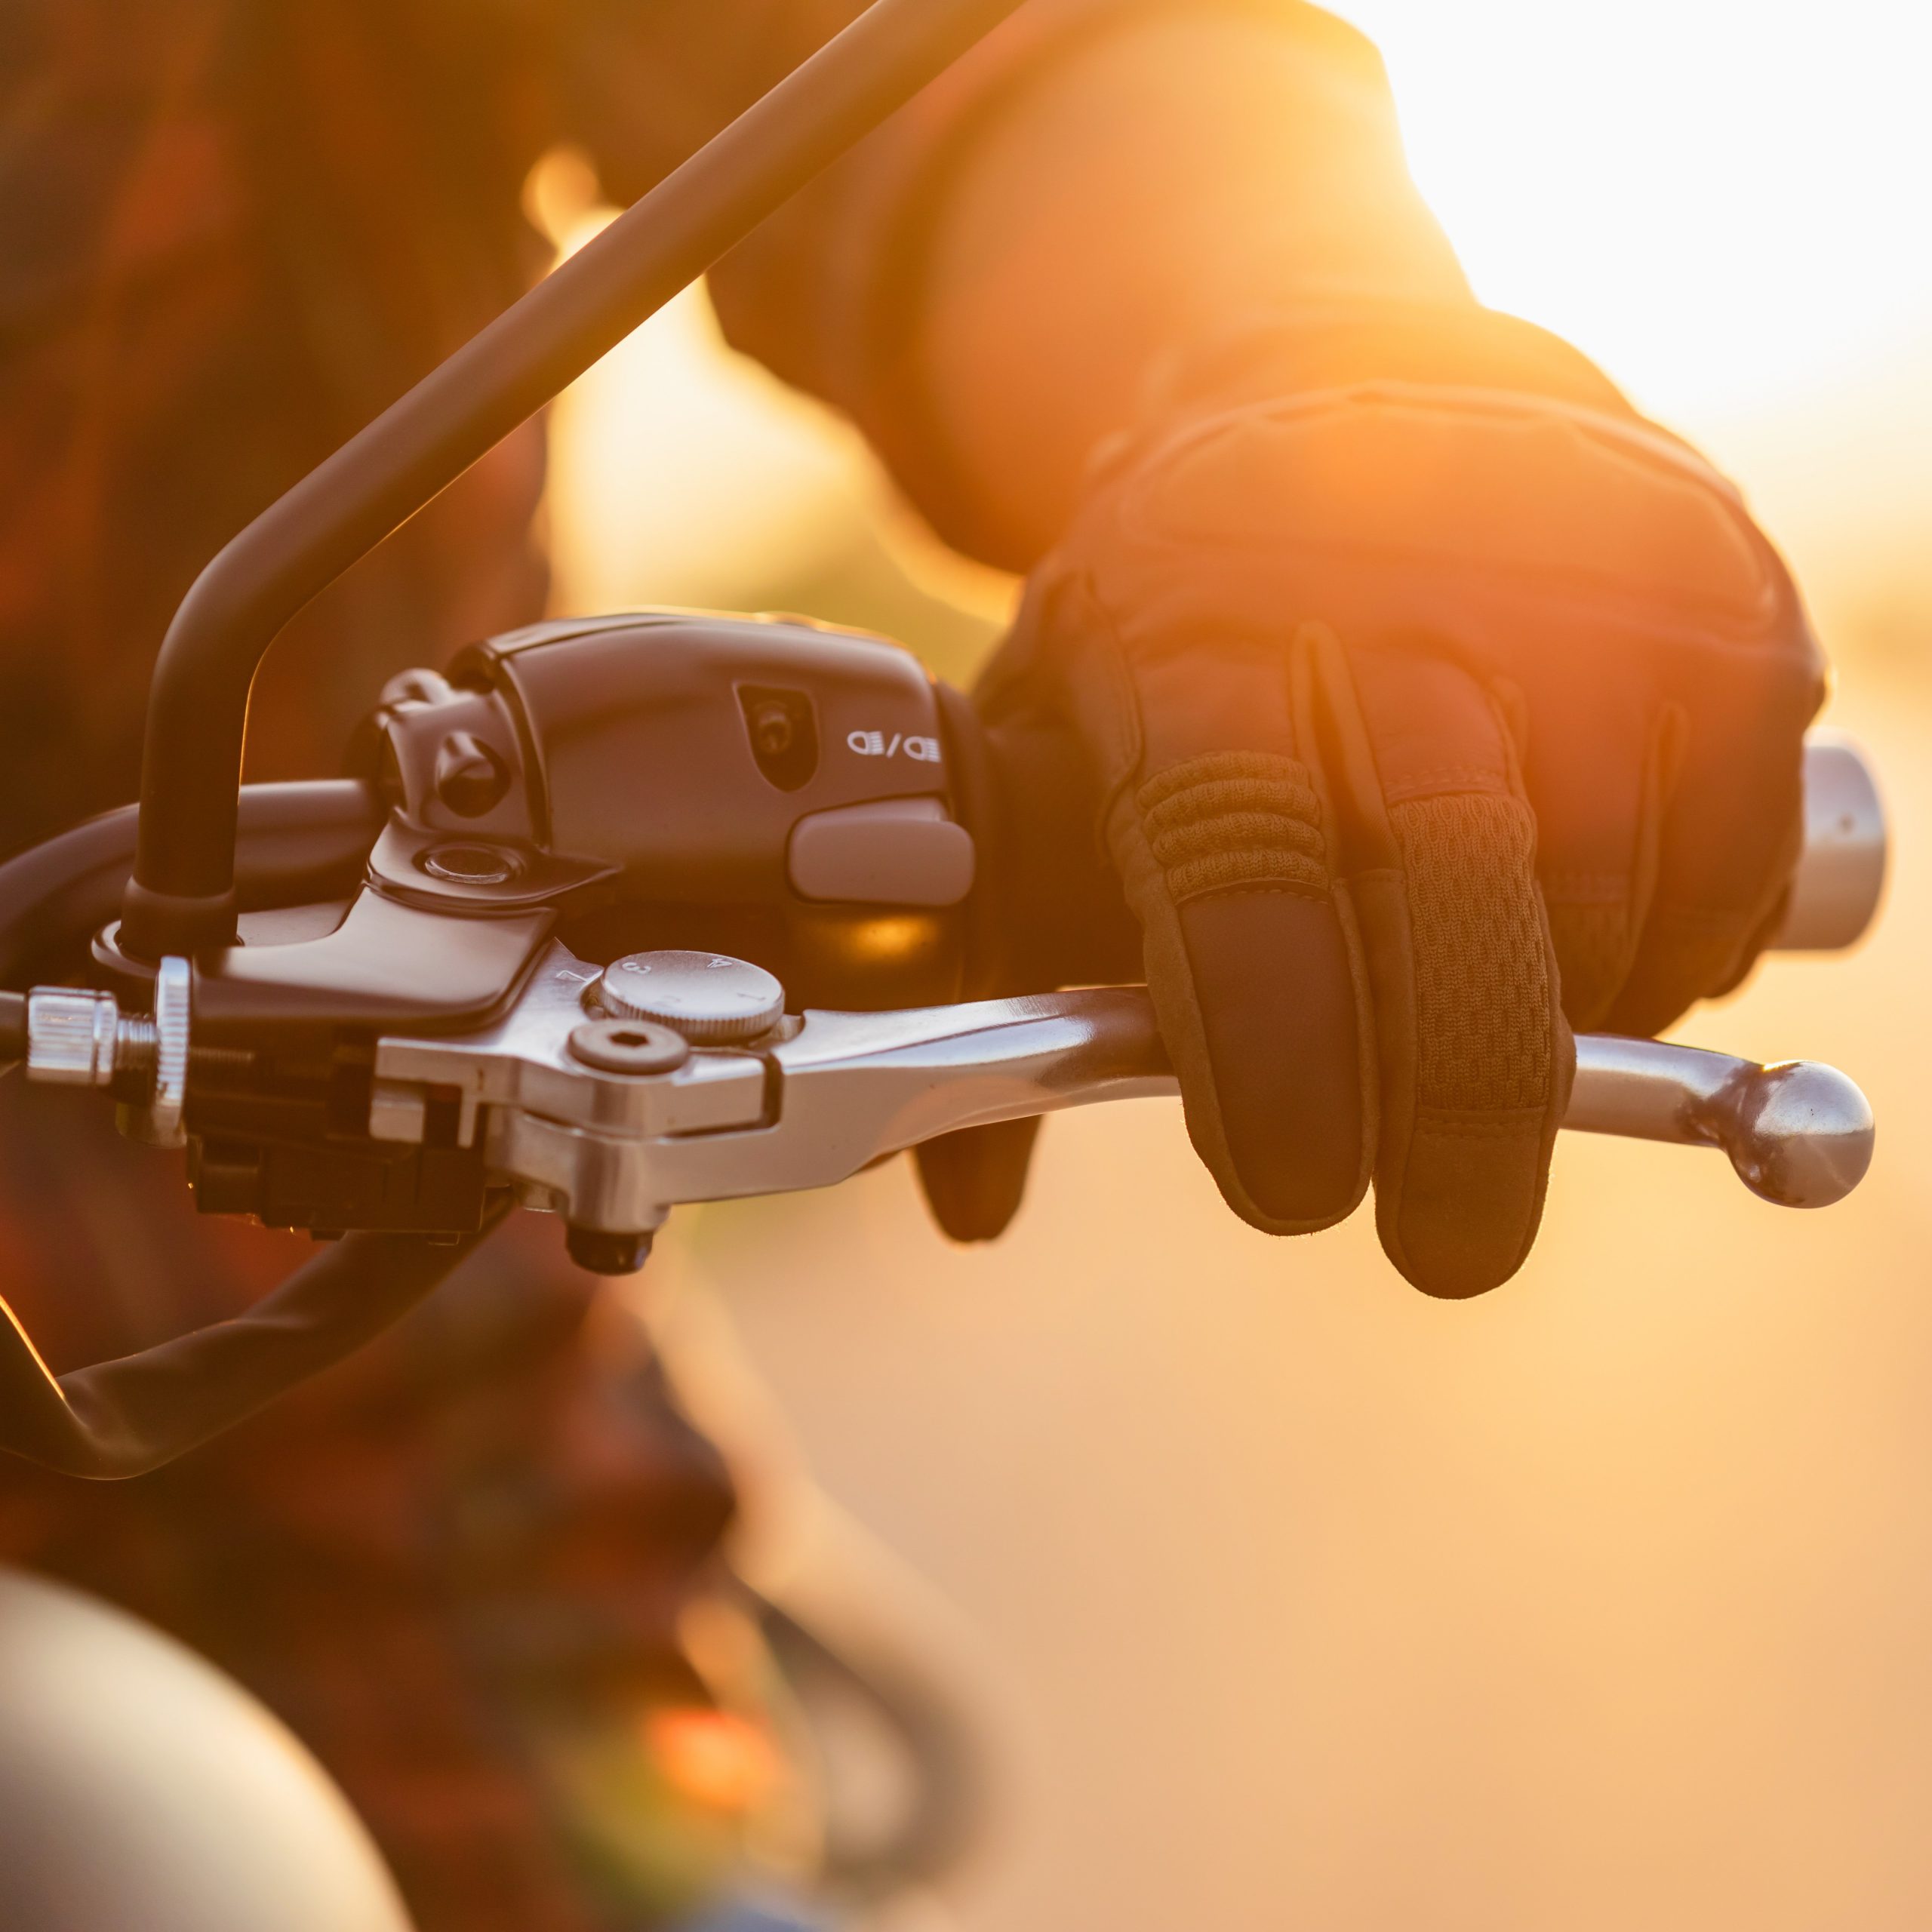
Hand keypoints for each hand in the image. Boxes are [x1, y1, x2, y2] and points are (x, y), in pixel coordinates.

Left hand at [955, 319, 1824, 1295]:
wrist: (1345, 381)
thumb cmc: (1176, 614)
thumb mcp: (1048, 736)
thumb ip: (1007, 959)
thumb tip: (970, 1203)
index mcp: (1188, 632)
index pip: (1238, 863)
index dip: (1273, 1051)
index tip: (1290, 1192)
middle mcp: (1389, 588)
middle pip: (1449, 881)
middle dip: (1456, 1101)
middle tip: (1446, 1242)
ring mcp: (1574, 580)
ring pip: (1601, 889)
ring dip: (1555, 1028)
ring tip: (1485, 1047)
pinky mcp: (1719, 599)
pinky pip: (1727, 855)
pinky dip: (1668, 957)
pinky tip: (1583, 954)